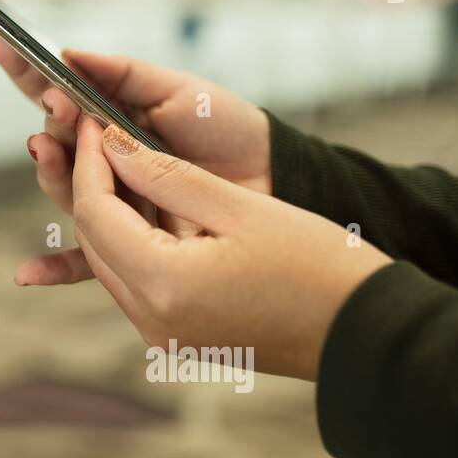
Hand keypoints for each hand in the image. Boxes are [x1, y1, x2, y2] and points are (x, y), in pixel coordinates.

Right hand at [0, 33, 270, 284]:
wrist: (274, 177)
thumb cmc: (225, 127)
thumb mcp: (177, 91)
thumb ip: (123, 75)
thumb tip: (68, 55)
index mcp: (109, 118)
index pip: (56, 94)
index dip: (28, 74)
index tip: (1, 46)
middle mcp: (102, 158)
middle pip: (56, 144)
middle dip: (51, 126)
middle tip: (58, 112)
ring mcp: (113, 199)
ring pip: (65, 191)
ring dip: (49, 172)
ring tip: (45, 151)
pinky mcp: (128, 240)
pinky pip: (88, 259)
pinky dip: (56, 268)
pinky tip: (29, 274)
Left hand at [71, 117, 389, 379]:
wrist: (366, 331)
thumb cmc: (318, 265)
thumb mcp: (239, 207)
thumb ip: (165, 174)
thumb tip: (112, 144)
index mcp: (164, 284)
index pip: (94, 212)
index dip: (90, 161)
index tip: (95, 120)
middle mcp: (151, 320)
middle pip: (94, 238)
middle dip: (92, 184)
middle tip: (102, 134)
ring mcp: (162, 335)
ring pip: (109, 260)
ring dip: (112, 212)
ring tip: (126, 160)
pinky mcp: (178, 337)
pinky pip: (135, 281)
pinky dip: (135, 240)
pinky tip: (153, 205)